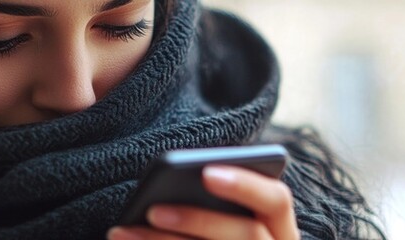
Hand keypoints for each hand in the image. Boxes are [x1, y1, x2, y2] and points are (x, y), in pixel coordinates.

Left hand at [108, 165, 298, 239]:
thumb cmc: (218, 239)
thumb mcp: (227, 228)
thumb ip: (214, 211)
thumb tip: (166, 197)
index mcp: (282, 233)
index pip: (277, 200)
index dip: (245, 184)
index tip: (205, 172)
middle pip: (248, 234)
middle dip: (198, 219)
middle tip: (154, 209)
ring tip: (121, 231)